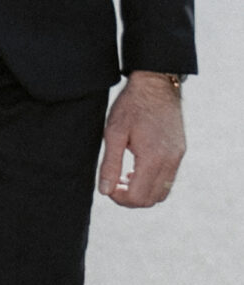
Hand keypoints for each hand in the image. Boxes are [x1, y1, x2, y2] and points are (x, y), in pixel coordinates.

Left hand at [97, 71, 185, 208]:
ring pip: (162, 192)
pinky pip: (169, 179)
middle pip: (150, 199)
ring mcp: (177, 157)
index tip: (108, 187)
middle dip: (130, 198)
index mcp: (152, 158)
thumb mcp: (114, 133)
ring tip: (126, 176)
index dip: (119, 198)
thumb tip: (104, 191)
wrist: (156, 84)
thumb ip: (109, 164)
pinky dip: (153, 182)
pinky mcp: (180, 152)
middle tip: (114, 183)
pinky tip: (138, 168)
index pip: (137, 197)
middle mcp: (170, 161)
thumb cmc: (131, 105)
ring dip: (142, 192)